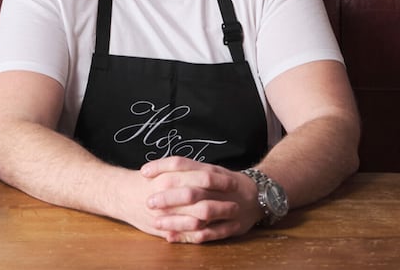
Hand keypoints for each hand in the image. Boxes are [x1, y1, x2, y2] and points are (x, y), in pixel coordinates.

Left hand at [139, 157, 259, 242]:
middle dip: (169, 198)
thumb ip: (185, 171)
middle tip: (149, 202)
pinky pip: (210, 233)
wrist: (257, 194)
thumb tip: (154, 171)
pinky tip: (173, 237)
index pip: (182, 163)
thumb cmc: (223, 182)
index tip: (144, 172)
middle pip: (192, 190)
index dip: (162, 166)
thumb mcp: (206, 170)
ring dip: (178, 220)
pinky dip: (191, 236)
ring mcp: (226, 207)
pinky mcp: (232, 226)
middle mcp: (217, 188)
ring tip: (157, 223)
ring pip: (201, 214)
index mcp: (209, 170)